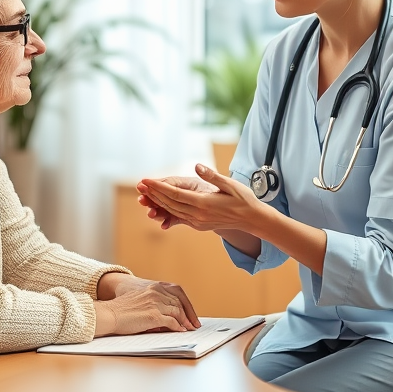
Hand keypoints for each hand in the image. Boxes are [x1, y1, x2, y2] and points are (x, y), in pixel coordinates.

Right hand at [93, 278, 199, 335]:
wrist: (109, 314)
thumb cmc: (122, 310)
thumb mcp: (141, 300)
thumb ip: (154, 303)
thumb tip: (170, 316)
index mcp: (153, 287)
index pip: (177, 294)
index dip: (186, 305)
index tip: (191, 313)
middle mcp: (156, 293)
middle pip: (179, 303)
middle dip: (188, 314)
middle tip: (194, 324)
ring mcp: (155, 303)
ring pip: (177, 312)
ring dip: (185, 322)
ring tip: (188, 328)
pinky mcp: (154, 315)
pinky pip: (172, 322)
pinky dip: (178, 327)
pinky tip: (180, 330)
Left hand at [137, 163, 265, 233]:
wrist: (251, 219)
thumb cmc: (243, 198)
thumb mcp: (229, 184)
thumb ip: (212, 175)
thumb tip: (196, 166)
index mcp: (204, 203)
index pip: (175, 194)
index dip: (158, 187)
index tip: (146, 180)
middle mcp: (198, 215)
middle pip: (170, 203)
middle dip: (154, 194)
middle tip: (140, 184)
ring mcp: (198, 222)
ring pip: (172, 211)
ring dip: (158, 202)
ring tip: (146, 193)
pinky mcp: (199, 225)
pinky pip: (179, 217)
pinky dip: (167, 210)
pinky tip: (161, 203)